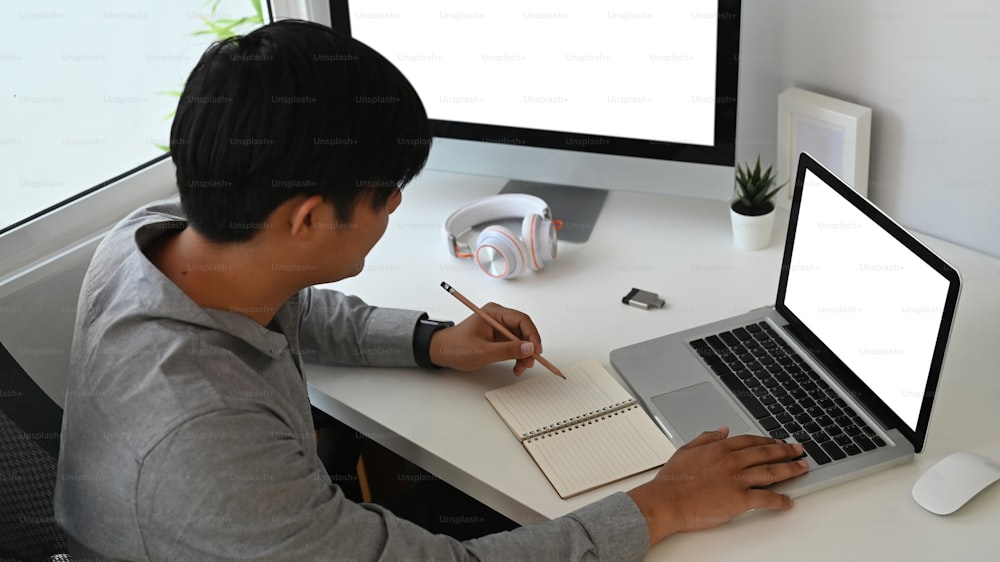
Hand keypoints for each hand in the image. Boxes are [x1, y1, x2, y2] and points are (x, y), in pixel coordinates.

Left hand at [428, 302, 541, 374]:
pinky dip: (517, 356)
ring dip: (524, 354)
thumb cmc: (456, 347)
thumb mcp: (483, 352)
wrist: (441, 352)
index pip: (521, 320)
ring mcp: (499, 328)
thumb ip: (507, 350)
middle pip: (523, 330)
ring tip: (520, 368)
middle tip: (529, 363)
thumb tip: (529, 348)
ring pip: (521, 339)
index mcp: (494, 313)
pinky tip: (516, 366)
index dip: (532, 335)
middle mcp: (498, 317)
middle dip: (528, 347)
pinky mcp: (498, 337)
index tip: (536, 351)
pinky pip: (514, 345)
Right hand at [627, 426, 807, 543]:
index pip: (750, 440)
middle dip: (786, 450)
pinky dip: (780, 500)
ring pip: (771, 472)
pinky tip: (788, 501)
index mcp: (719, 448)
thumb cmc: (672, 481)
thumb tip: (722, 430)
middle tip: (798, 451)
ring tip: (801, 468)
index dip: (767, 440)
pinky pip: (766, 499)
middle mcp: (731, 461)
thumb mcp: (686, 450)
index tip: (777, 441)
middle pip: (766, 452)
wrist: (665, 502)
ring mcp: (736, 480)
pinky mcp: (739, 500)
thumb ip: (706, 438)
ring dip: (790, 469)